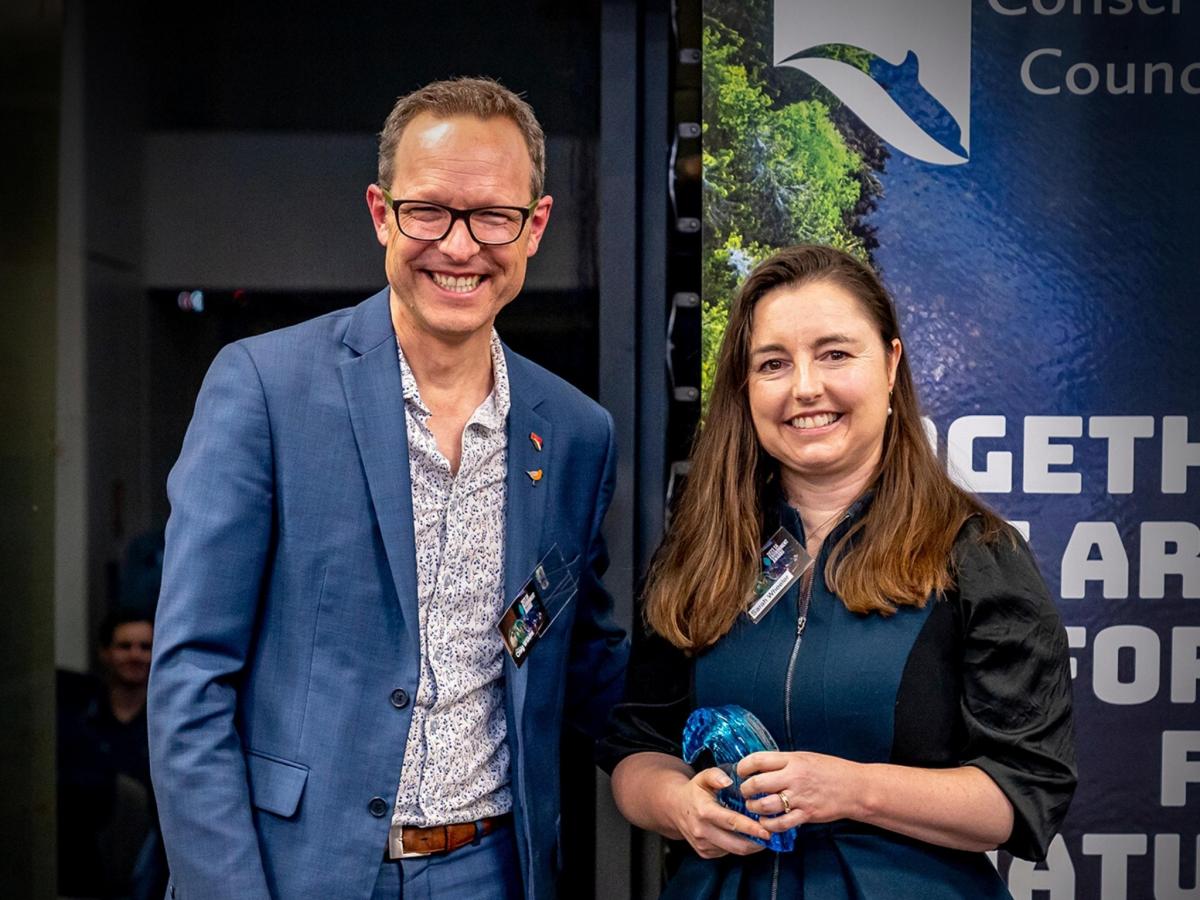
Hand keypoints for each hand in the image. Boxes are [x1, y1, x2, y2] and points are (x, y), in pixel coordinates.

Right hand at [668, 767, 771, 857]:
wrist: (673, 807)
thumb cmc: (693, 791)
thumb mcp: (703, 777)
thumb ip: (715, 775)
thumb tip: (728, 782)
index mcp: (704, 811)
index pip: (732, 823)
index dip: (751, 828)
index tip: (767, 831)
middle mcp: (703, 831)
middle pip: (736, 844)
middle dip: (757, 843)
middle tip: (771, 835)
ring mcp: (703, 845)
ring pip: (734, 851)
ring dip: (750, 846)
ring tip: (761, 837)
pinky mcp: (704, 853)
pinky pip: (727, 853)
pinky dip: (738, 846)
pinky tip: (744, 837)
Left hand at [737, 751, 859, 831]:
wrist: (855, 788)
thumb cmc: (830, 770)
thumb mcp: (805, 758)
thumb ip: (784, 762)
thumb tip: (761, 766)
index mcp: (792, 760)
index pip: (758, 760)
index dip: (743, 766)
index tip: (741, 772)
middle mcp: (794, 777)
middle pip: (757, 784)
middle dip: (746, 790)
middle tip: (745, 792)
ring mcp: (800, 797)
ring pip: (765, 805)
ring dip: (754, 808)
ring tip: (754, 807)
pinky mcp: (806, 814)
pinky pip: (781, 823)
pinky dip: (769, 825)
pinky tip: (766, 822)